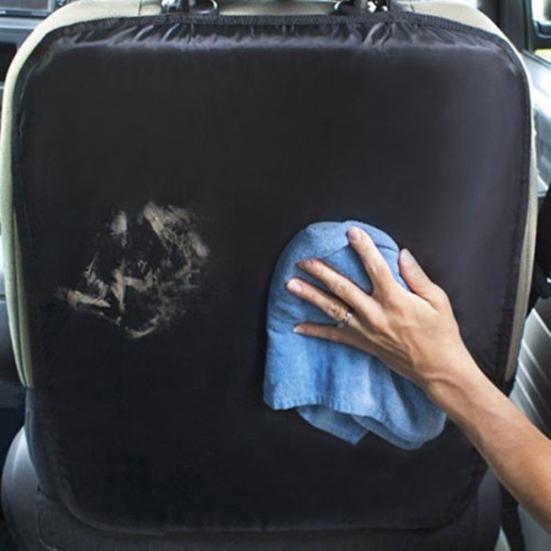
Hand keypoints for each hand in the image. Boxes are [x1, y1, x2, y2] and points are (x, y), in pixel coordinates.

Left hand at [286, 226, 477, 394]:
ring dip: (310, 296)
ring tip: (291, 284)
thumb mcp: (438, 301)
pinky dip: (315, 331)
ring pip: (333, 309)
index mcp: (396, 299)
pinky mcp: (362, 344)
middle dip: (321, 271)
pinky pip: (334, 336)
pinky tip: (297, 326)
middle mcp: (376, 314)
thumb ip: (417, 276)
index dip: (363, 247)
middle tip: (303, 259)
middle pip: (343, 288)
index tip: (350, 232)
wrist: (438, 370)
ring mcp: (366, 331)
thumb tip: (402, 253)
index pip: (376, 267)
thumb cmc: (441, 333)